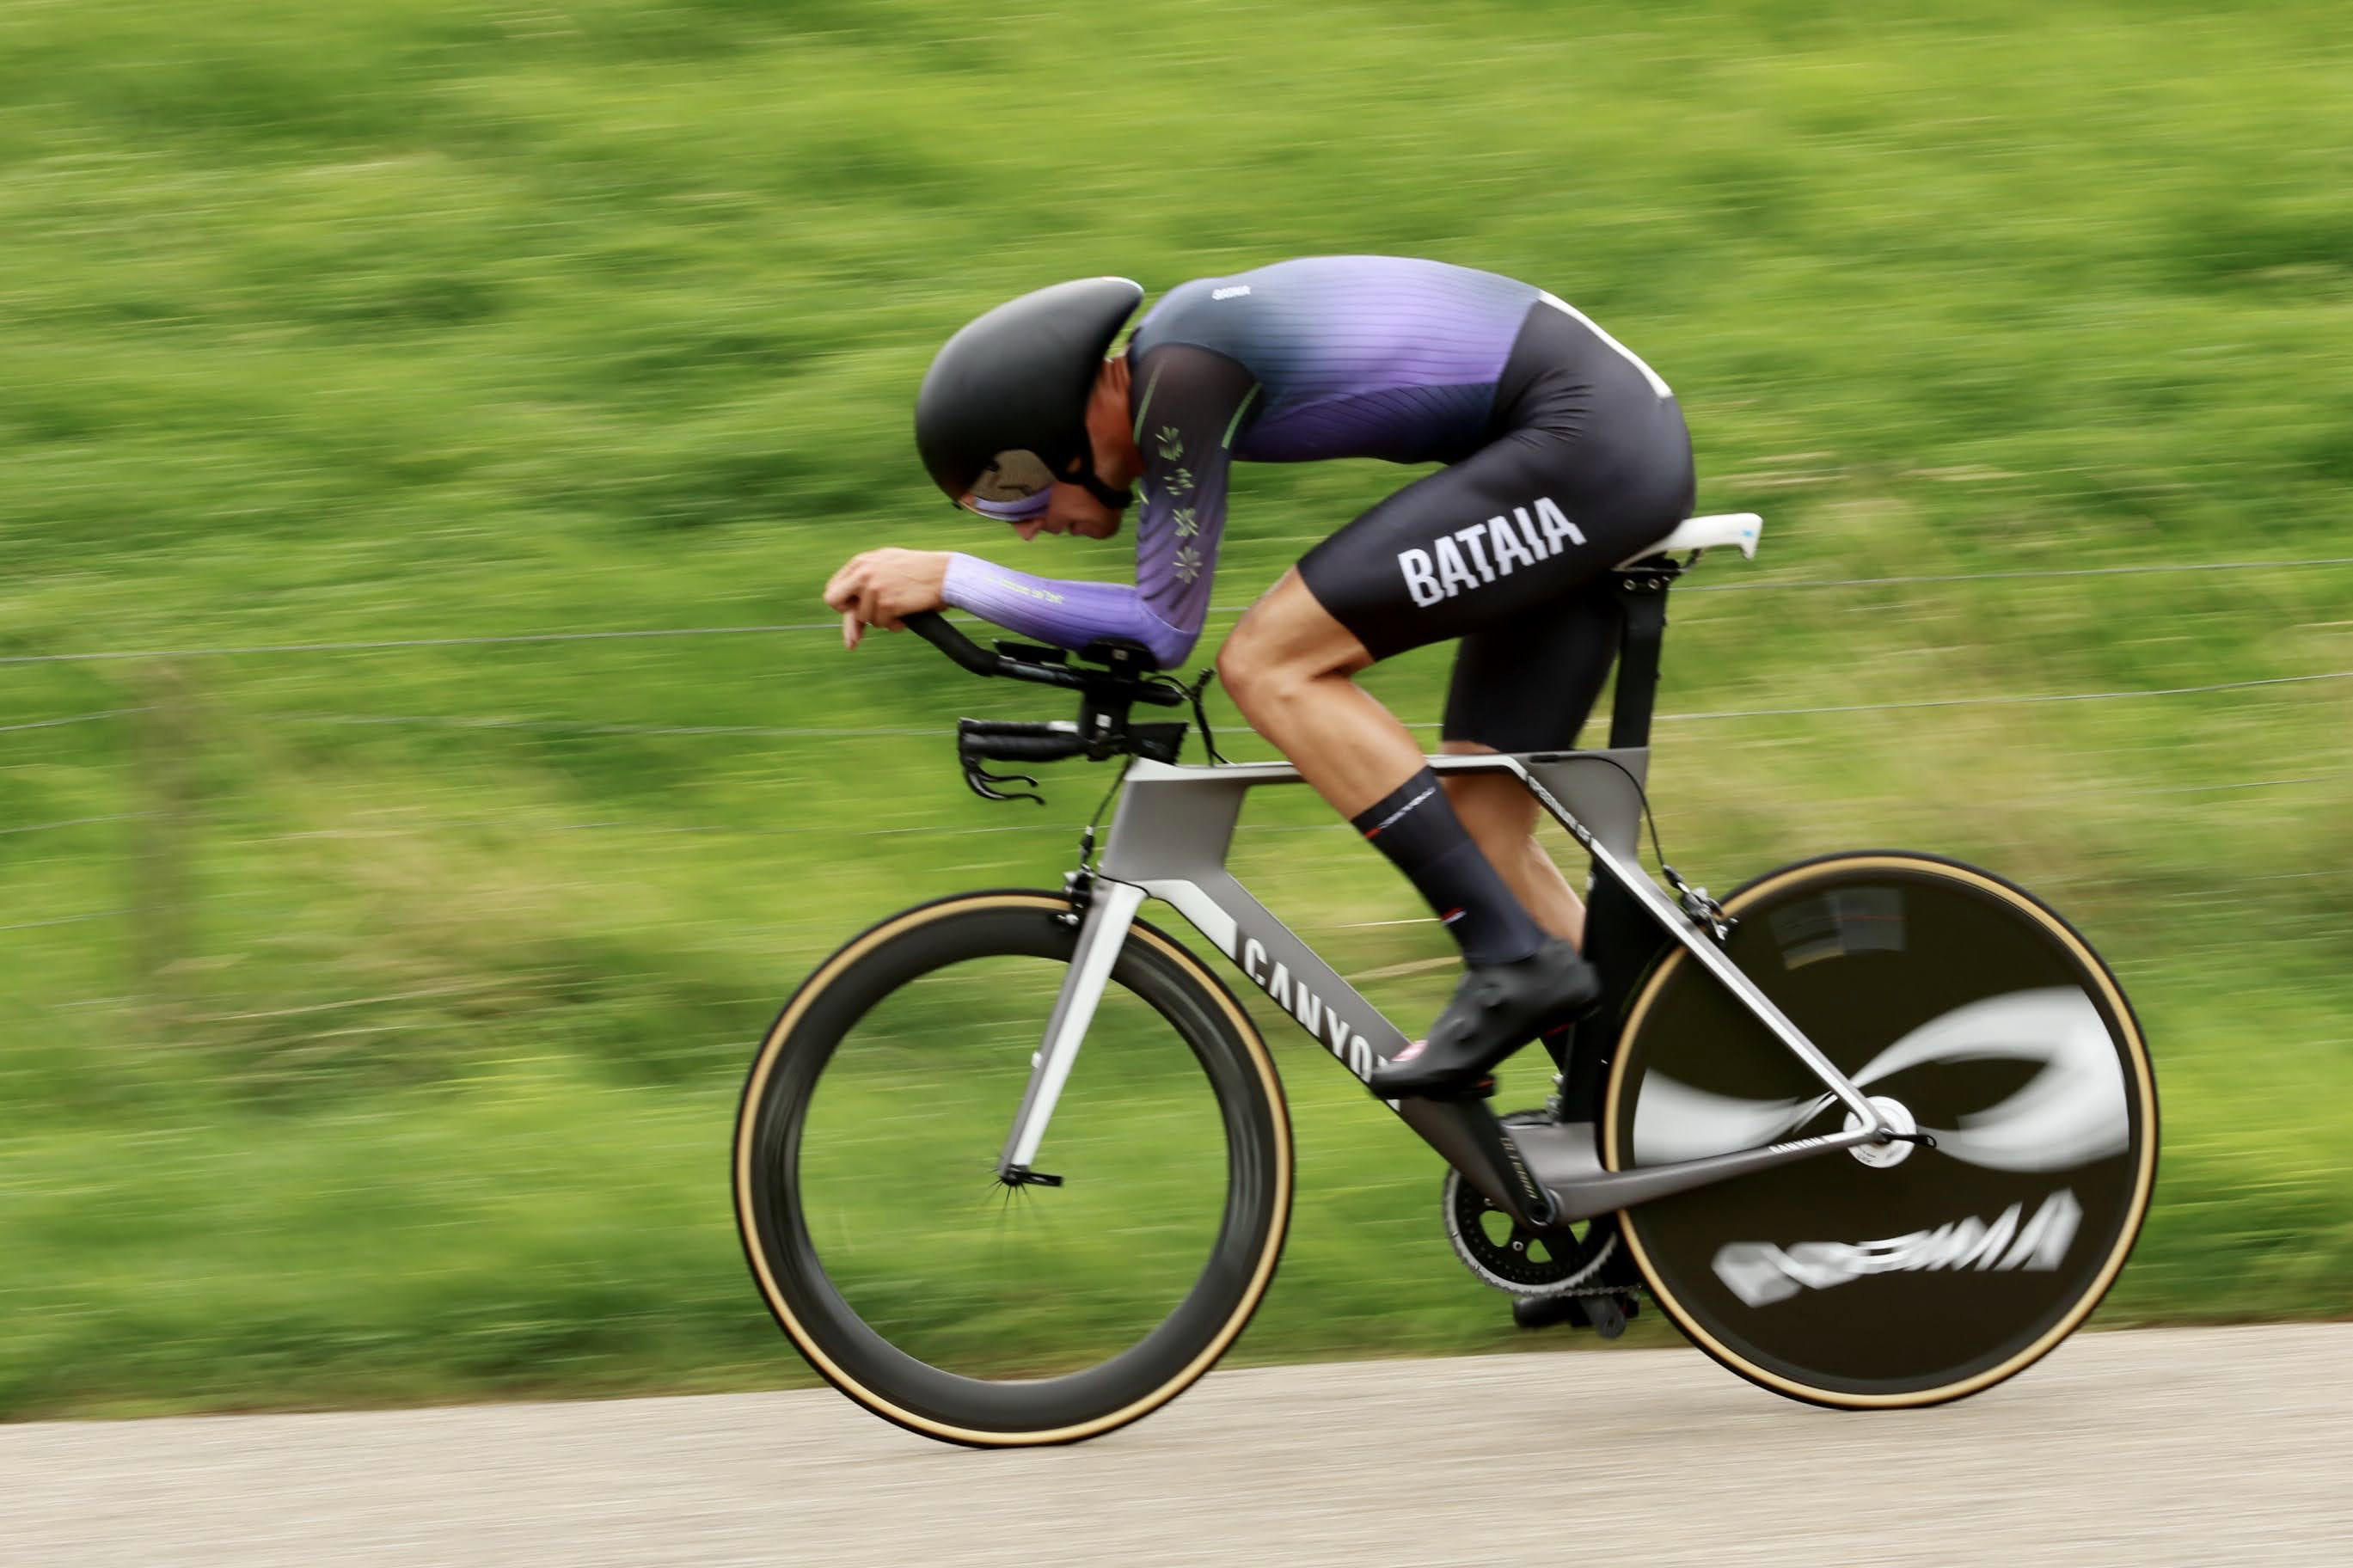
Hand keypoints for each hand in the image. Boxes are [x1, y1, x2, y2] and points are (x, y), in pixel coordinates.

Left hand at [822, 549, 949, 649]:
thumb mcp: (887, 563)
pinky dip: (894, 625)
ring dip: (882, 620)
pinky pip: (882, 624)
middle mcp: (863, 573)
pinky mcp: (887, 603)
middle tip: (857, 630)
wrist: (944, 573)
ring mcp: (874, 588)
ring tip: (900, 611)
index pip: (833, 588)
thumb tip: (850, 607)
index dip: (842, 603)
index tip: (852, 611)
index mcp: (861, 562)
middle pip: (834, 601)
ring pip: (864, 618)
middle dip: (847, 616)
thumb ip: (866, 576)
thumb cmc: (919, 571)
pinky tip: (905, 617)